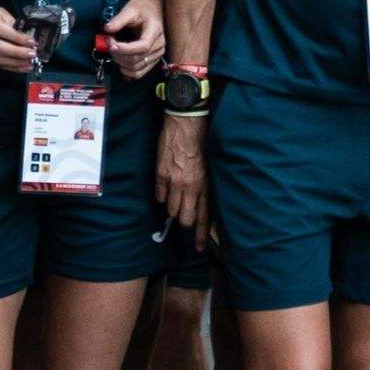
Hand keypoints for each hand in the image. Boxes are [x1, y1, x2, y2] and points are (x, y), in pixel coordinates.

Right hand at [0, 0, 37, 75]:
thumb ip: (15, 26)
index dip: (16, 37)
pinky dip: (12, 67)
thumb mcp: (3, 13)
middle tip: (32, 54)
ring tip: (30, 62)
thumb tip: (30, 39)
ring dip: (15, 62)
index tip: (31, 41)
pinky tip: (23, 67)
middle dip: (17, 52)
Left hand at [102, 0, 167, 78]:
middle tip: (109, 44)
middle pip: (138, 58)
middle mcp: (159, 45)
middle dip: (119, 54)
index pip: (143, 46)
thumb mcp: (131, 8)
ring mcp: (158, 54)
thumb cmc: (143, 8)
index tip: (112, 45)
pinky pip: (140, 72)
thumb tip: (107, 29)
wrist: (155, 10)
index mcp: (155, 31)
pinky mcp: (154, 60)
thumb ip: (119, 19)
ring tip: (114, 51)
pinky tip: (120, 64)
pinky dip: (128, 72)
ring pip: (137, 67)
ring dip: (121, 62)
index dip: (126, 49)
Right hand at [157, 110, 212, 237]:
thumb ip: (205, 185)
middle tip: (184, 219)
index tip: (199, 247)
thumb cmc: (201, 142)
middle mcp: (189, 187)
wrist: (185, 122)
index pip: (203, 217)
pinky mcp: (160, 174)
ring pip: (171, 209)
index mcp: (204, 185)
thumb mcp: (209, 166)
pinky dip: (162, 195)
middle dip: (185, 221)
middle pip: (185, 218)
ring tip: (176, 199)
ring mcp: (173, 182)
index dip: (201, 234)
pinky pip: (160, 195)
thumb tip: (201, 201)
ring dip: (174, 208)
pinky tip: (166, 189)